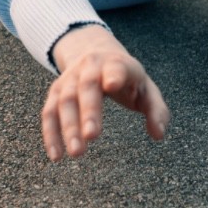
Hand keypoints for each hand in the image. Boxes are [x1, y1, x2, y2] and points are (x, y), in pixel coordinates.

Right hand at [42, 25, 169, 161]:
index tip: (111, 85)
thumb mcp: (146, 89)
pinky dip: (51, 134)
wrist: (94, 52)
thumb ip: (157, 110)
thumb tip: (158, 134)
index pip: (115, 68)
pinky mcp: (56, 91)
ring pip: (65, 101)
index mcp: (116, 64)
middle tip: (92, 136)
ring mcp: (70, 78)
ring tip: (77, 153)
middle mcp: (90, 67)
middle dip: (89, 110)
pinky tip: (57, 155)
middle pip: (87, 87)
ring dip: (69, 127)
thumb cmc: (126, 79)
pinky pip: (49, 112)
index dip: (113, 75)